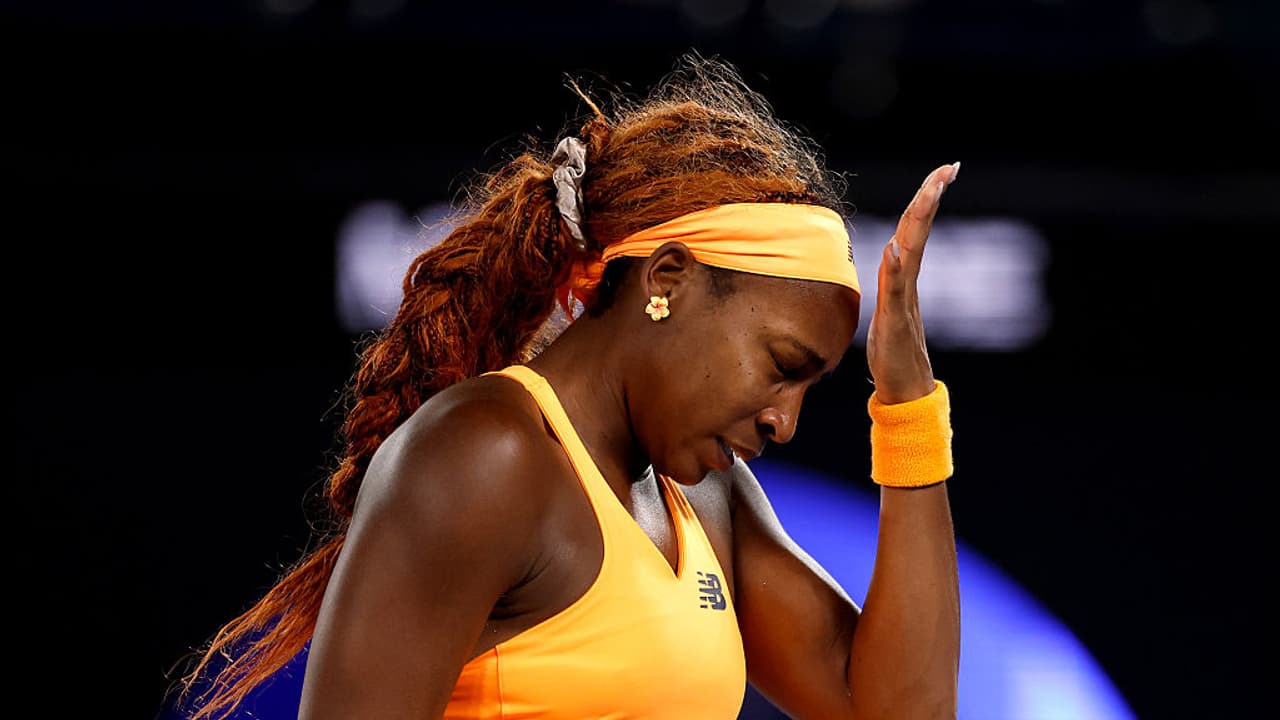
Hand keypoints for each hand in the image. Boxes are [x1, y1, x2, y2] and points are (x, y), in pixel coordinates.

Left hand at [865, 162, 959, 403]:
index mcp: (905, 278)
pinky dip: (896, 268)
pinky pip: (896, 291)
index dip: (926, 198)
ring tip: (931, 190)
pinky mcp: (896, 322)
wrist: (905, 392)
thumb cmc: (894, 356)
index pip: (916, 229)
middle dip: (932, 197)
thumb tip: (892, 256)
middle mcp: (908, 284)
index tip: (944, 170)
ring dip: (920, 221)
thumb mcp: (887, 311)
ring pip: (912, 252)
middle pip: (919, 231)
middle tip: (949, 167)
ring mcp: (904, 301)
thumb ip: (892, 283)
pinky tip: (896, 247)